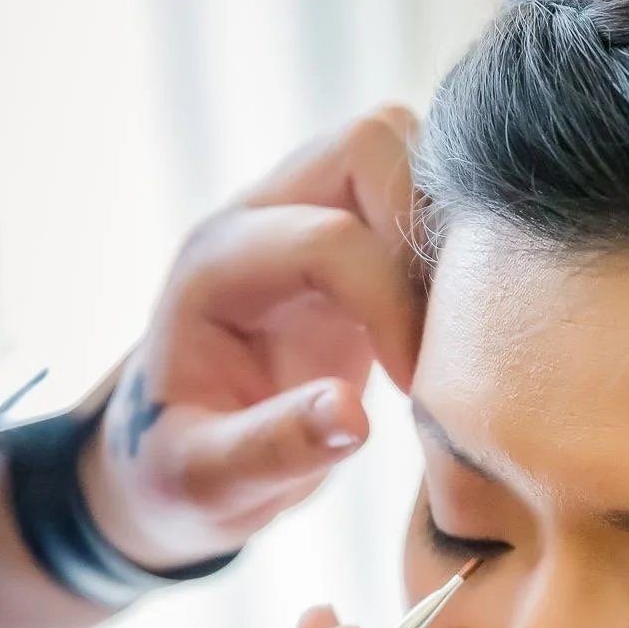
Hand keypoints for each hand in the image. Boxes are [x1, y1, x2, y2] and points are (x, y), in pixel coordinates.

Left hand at [79, 106, 423, 570]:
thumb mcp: (209, 483)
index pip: (329, 239)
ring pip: (406, 148)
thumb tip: (353, 417)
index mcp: (217, 265)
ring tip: (451, 325)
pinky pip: (422, 191)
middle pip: (370, 144)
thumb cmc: (183, 474)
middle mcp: (261, 215)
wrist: (175, 459)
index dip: (391, 307)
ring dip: (447, 227)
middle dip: (426, 233)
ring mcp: (308, 213)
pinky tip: (451, 323)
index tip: (415, 392)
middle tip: (443, 335)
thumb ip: (274, 450)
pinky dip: (453, 241)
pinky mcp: (352, 233)